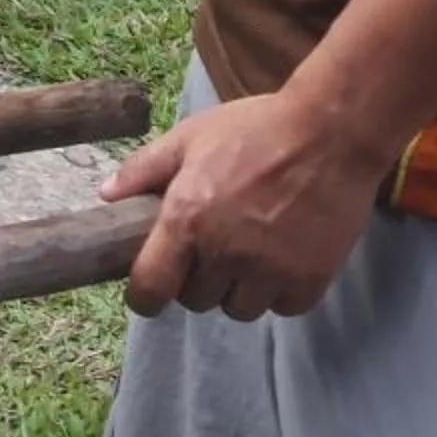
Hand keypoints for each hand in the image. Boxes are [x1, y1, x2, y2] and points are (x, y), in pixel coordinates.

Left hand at [100, 90, 382, 320]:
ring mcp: (269, 270)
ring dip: (239, 290)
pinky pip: (283, 307)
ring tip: (250, 253)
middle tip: (212, 250)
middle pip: (196, 300)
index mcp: (186, 218)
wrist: (332, 131)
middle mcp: (224, 252)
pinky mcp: (310, 279)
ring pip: (240, 308)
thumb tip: (105, 194)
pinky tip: (283, 258)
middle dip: (197, 281)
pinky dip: (280, 291)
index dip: (145, 296)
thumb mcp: (191, 136)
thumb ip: (145, 169)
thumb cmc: (256, 128)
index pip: (151, 287)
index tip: (150, 291)